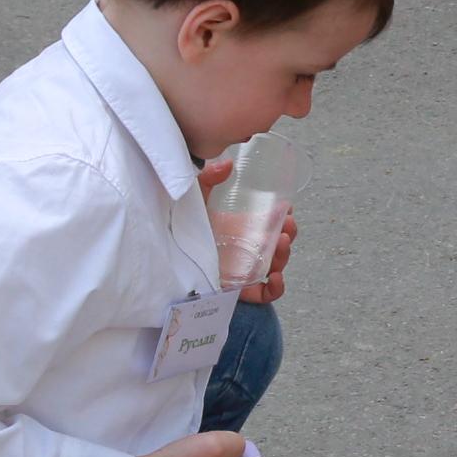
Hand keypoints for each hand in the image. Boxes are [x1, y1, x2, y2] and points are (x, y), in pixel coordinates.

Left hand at [195, 157, 296, 303]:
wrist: (167, 260)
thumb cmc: (181, 230)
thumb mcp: (196, 199)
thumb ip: (209, 179)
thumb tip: (228, 163)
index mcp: (240, 230)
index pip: (270, 224)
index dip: (282, 217)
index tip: (287, 207)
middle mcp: (246, 250)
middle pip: (277, 244)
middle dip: (289, 233)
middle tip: (288, 224)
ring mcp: (245, 270)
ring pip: (276, 265)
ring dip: (285, 255)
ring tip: (283, 242)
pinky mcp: (240, 290)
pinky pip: (265, 293)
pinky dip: (276, 287)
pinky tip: (275, 276)